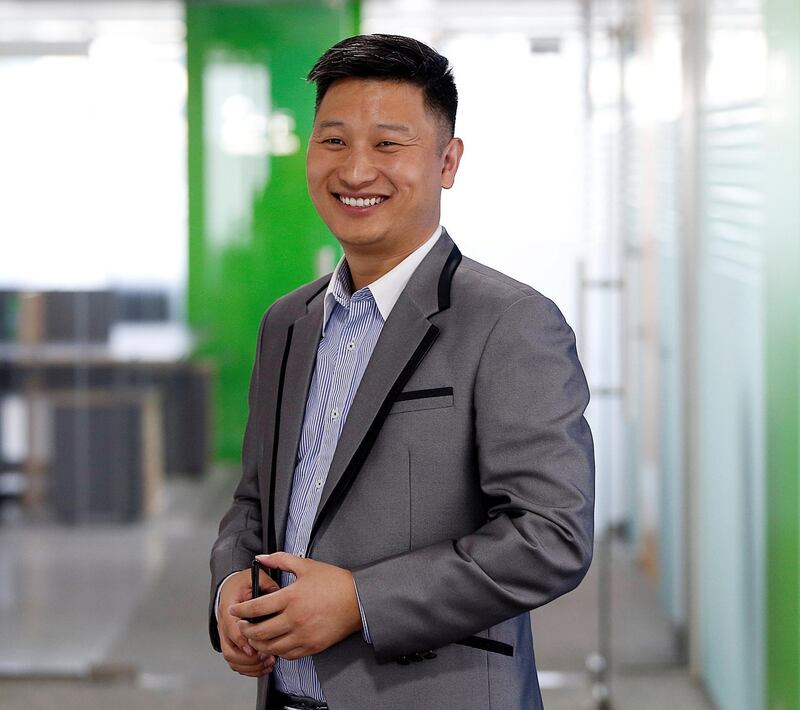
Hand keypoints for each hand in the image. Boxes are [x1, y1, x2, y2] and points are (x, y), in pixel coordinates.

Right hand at [218, 567, 279, 676]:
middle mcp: (224, 624)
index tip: (256, 648)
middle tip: (266, 657)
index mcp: (229, 607)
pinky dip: (248, 668)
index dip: (243, 641)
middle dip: (249, 659)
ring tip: (268, 663)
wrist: (231, 586)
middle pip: (230, 650)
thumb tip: (280, 596)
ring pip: (232, 659)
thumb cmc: (242, 583)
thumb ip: (267, 585)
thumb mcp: (255, 577)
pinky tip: (263, 666)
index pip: (232, 629)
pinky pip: (235, 661)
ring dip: (250, 665)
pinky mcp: (231, 642)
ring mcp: (226, 635)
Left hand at [230, 552, 361, 660]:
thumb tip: (260, 557)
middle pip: (260, 632)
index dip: (240, 611)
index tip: (233, 610)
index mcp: (291, 597)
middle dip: (246, 630)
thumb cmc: (333, 581)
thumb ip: (281, 559)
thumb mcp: (306, 565)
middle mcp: (294, 618)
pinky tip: (275, 644)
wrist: (358, 600)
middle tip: (241, 627)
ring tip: (254, 638)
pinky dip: (277, 651)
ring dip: (259, 644)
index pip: (256, 608)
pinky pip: (288, 655)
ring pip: (271, 647)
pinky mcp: (312, 646)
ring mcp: (303, 635)